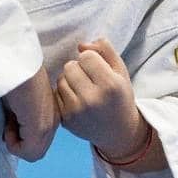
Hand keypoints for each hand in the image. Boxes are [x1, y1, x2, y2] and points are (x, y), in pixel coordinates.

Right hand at [2, 63, 56, 160]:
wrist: (14, 62)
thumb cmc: (12, 74)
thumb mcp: (19, 101)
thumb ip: (21, 117)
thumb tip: (13, 130)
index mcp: (50, 113)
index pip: (38, 142)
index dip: (20, 136)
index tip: (11, 117)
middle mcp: (54, 121)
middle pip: (37, 151)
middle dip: (19, 142)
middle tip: (9, 121)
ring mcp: (49, 124)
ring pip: (33, 154)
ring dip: (15, 142)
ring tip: (10, 120)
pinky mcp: (40, 127)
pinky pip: (27, 151)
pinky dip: (13, 142)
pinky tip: (10, 121)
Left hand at [54, 39, 147, 160]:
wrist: (118, 132)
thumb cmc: (120, 97)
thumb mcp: (121, 71)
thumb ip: (105, 49)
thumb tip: (80, 45)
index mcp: (110, 85)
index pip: (86, 56)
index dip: (92, 58)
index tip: (99, 68)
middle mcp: (92, 99)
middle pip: (70, 66)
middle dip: (79, 68)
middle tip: (90, 78)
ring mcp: (77, 112)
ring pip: (61, 79)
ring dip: (70, 79)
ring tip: (83, 88)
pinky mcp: (66, 120)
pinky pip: (56, 94)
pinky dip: (65, 93)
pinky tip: (78, 99)